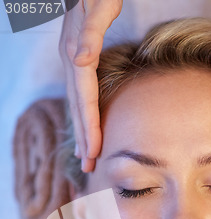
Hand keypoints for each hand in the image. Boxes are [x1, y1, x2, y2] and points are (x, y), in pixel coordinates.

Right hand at [59, 0, 122, 171]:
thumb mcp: (97, 6)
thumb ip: (90, 33)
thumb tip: (80, 61)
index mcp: (75, 54)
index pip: (84, 99)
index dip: (89, 127)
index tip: (94, 152)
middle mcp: (71, 59)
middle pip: (77, 107)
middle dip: (83, 138)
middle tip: (88, 167)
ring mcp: (72, 58)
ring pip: (76, 103)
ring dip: (80, 129)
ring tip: (83, 154)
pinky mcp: (77, 55)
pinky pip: (79, 93)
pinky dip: (82, 112)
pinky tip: (85, 121)